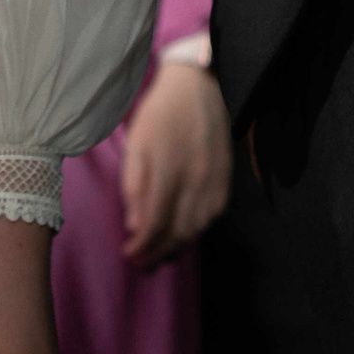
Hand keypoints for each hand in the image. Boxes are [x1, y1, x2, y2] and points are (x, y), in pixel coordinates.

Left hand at [121, 61, 232, 266]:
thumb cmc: (159, 114)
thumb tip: (135, 226)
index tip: (128, 256)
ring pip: (197, 228)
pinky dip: (196, 231)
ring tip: (160, 255)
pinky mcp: (226, 178)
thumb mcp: (136, 143)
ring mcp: (214, 180)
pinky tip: (182, 234)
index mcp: (168, 168)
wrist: (198, 87)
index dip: (141, 247)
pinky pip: (212, 216)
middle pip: (178, 232)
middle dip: (158, 254)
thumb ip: (134, 185)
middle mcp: (195, 178)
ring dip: (178, 247)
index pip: (155, 223)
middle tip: (142, 265)